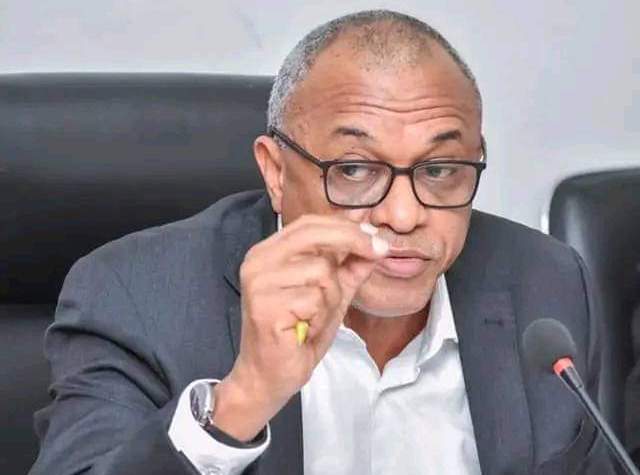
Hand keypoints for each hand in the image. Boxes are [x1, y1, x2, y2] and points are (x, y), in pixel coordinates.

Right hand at [212, 215, 387, 440]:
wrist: (270, 377)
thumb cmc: (298, 335)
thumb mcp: (331, 295)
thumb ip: (350, 267)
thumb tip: (375, 243)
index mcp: (268, 253)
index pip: (308, 223)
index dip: (345, 226)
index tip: (374, 237)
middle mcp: (258, 262)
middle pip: (314, 234)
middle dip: (353, 242)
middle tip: (378, 252)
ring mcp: (259, 283)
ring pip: (321, 271)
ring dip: (331, 298)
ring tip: (315, 318)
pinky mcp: (266, 307)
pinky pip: (315, 299)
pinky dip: (320, 317)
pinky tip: (305, 330)